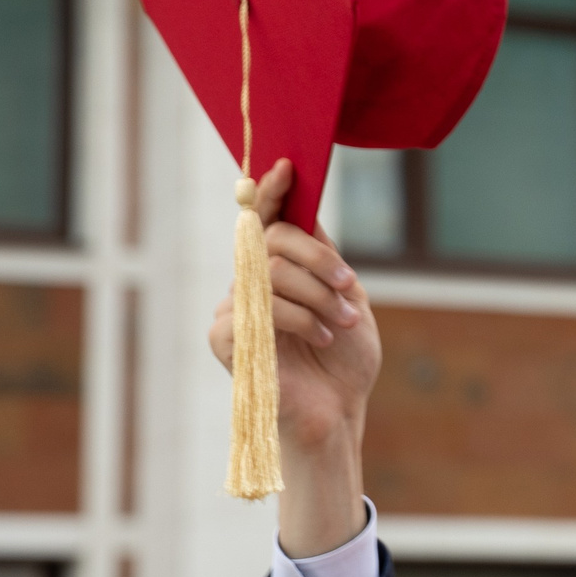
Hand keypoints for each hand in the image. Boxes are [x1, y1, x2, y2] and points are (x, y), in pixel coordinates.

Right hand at [209, 160, 380, 450]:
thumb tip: (305, 212)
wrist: (338, 410)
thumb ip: (324, 256)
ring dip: (317, 295)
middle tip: (349, 288)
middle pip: (273, 239)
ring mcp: (234, 310)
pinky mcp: (226, 339)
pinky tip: (319, 337)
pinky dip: (297, 317)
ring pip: (270, 272)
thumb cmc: (343, 358)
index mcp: (279, 268)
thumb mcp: (345, 296)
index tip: (288, 166)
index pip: (267, 220)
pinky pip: (258, 308)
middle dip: (319, 260)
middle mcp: (250, 282)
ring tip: (342, 322)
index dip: (274, 191)